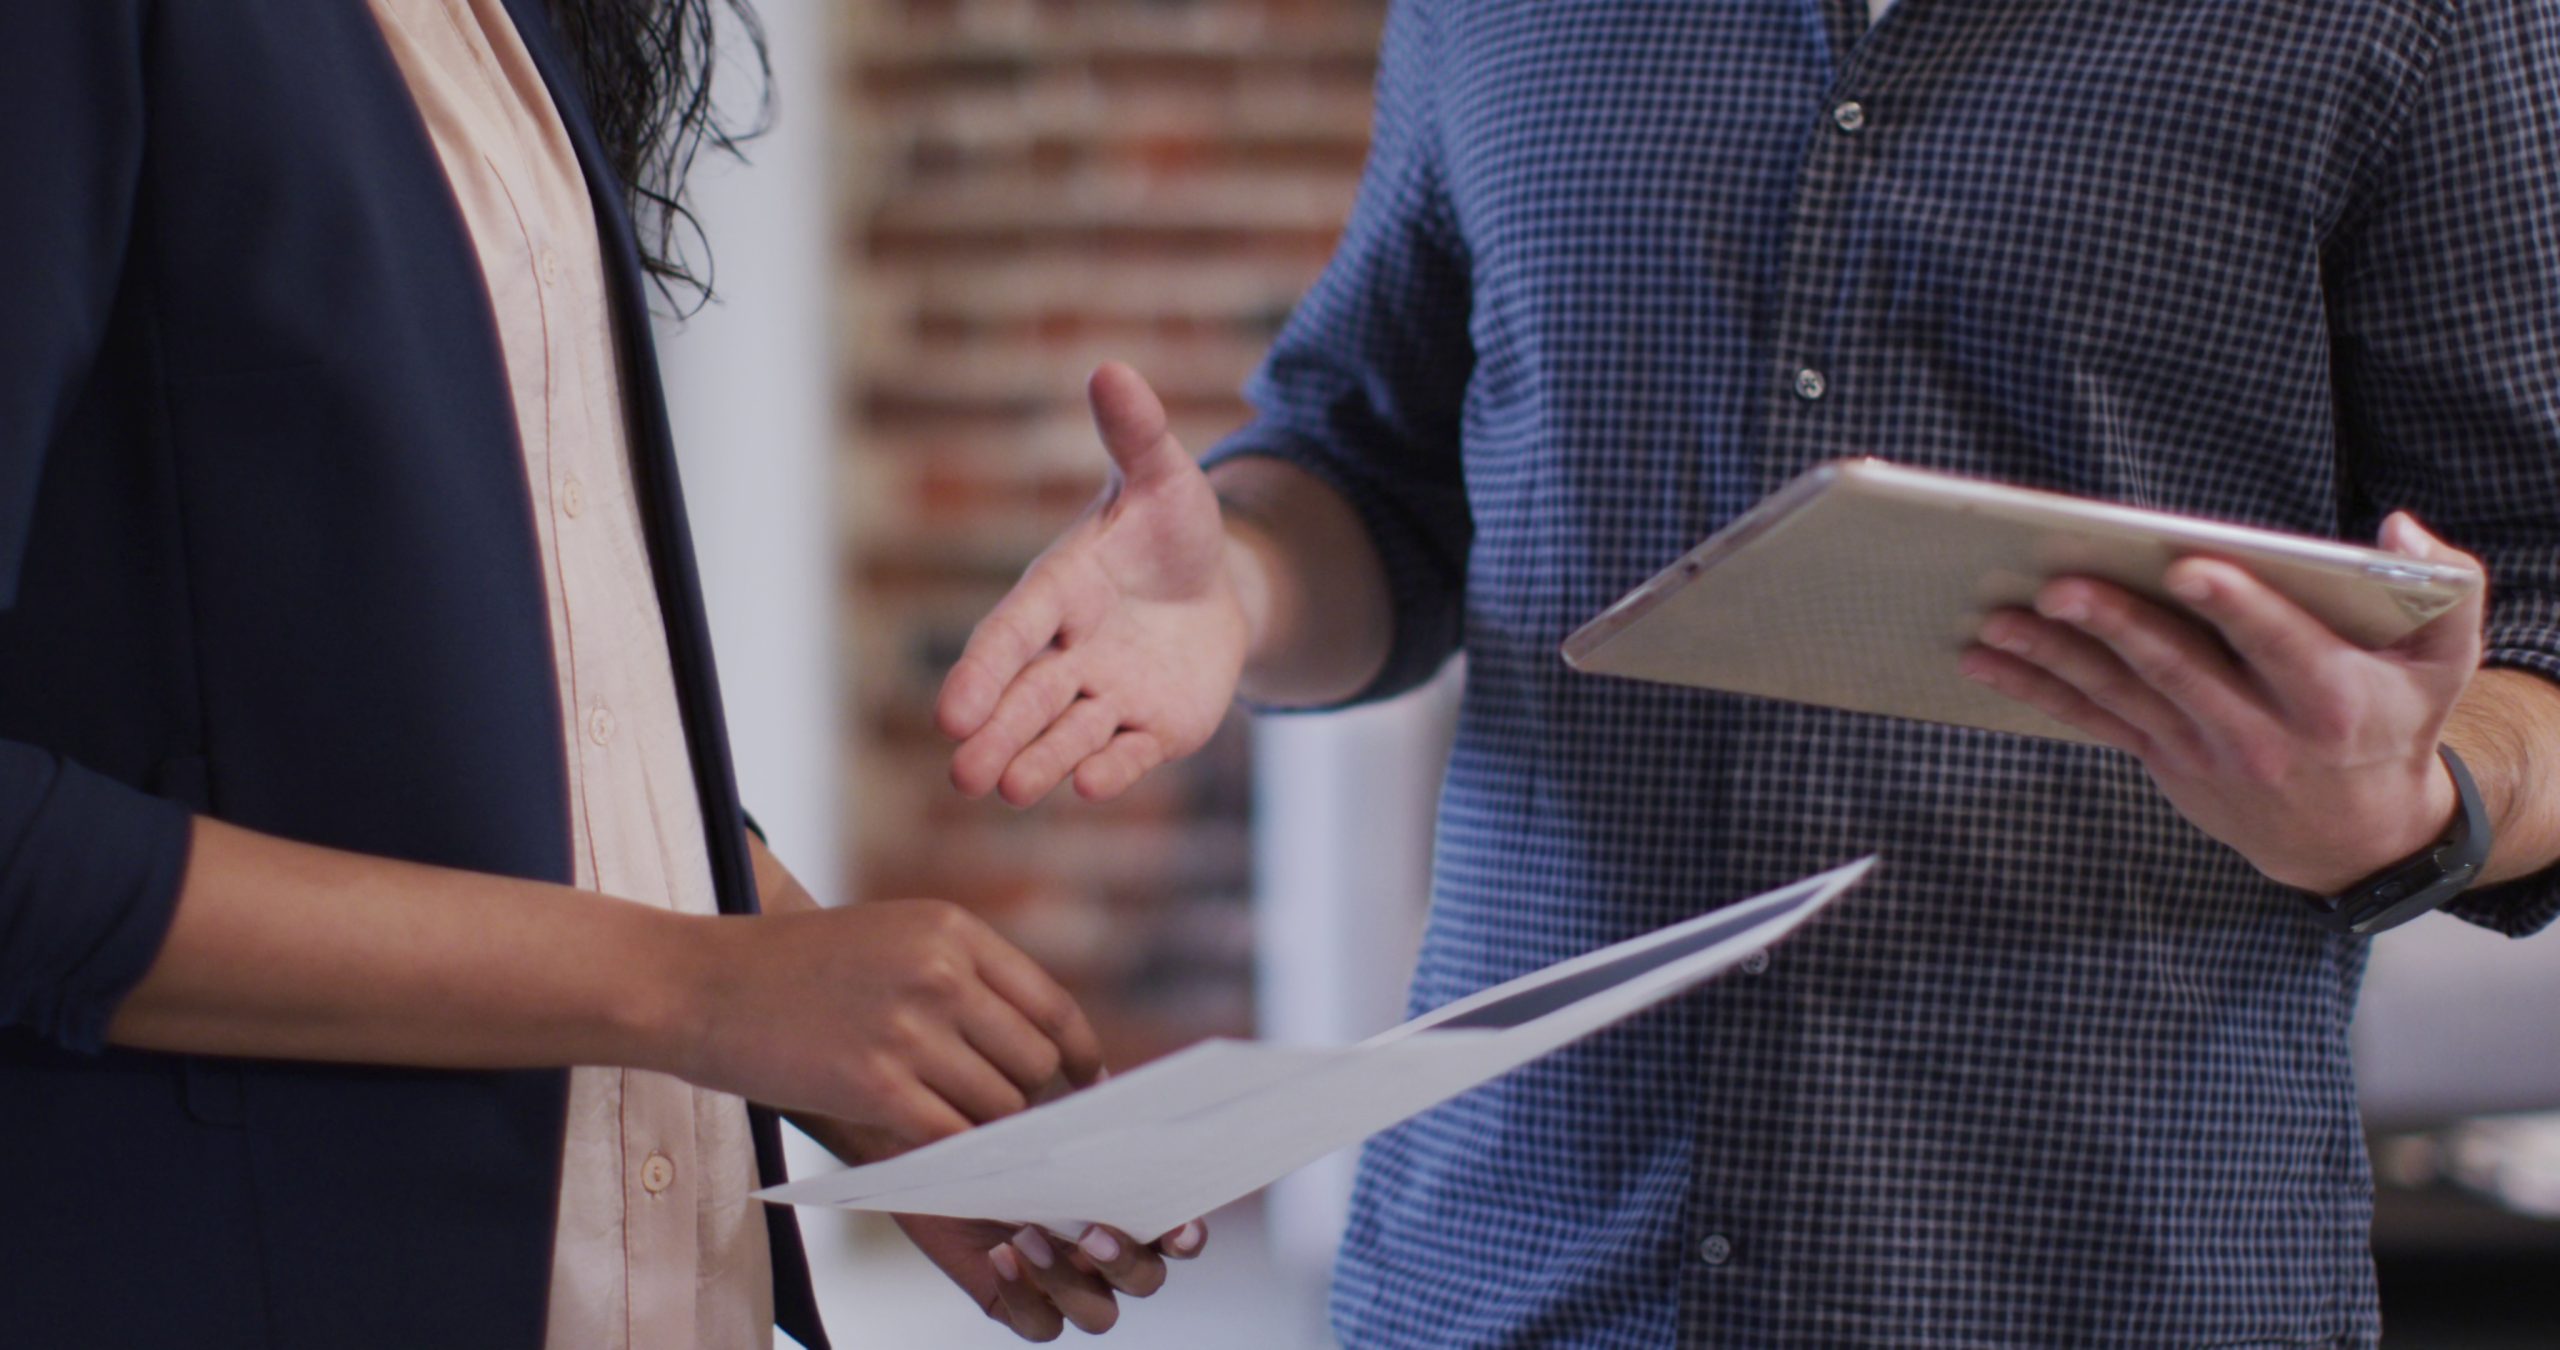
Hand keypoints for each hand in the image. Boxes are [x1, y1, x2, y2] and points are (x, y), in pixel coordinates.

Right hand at [672, 899, 1102, 1149]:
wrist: (701, 985)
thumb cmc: (796, 970)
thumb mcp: (894, 940)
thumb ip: (966, 981)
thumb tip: (1042, 1050)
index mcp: (954, 930)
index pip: (1052, 1007)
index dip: (1078, 1058)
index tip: (1086, 1087)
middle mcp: (942, 973)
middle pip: (1033, 1064)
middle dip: (1028, 1102)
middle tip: (1009, 1125)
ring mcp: (910, 1029)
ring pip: (998, 1106)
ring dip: (986, 1132)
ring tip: (957, 1133)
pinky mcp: (876, 1084)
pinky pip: (951, 1138)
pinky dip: (956, 1157)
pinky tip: (940, 1158)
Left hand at [795, 1115, 1208, 1340]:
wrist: (926, 1142)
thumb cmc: (997, 1123)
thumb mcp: (1044, 1113)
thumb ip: (1087, 1115)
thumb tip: (1108, 1092)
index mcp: (1129, 1208)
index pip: (1179, 1234)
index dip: (1188, 1236)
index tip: (1179, 1225)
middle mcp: (1104, 1253)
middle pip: (1145, 1279)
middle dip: (1125, 1260)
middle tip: (1093, 1229)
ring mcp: (1065, 1284)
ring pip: (1099, 1313)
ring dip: (1073, 1283)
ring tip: (1031, 1236)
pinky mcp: (1018, 1303)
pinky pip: (1041, 1325)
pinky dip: (1026, 1296)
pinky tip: (1002, 1253)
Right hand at [938, 362, 1247, 806]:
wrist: (1219, 584)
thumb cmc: (1172, 527)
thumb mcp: (1164, 476)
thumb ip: (1136, 433)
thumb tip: (1112, 369)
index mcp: (1057, 592)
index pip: (1011, 635)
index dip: (981, 672)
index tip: (950, 711)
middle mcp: (1070, 652)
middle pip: (1025, 699)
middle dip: (997, 733)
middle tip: (965, 773)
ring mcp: (1108, 695)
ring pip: (1065, 734)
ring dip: (1038, 760)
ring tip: (1009, 789)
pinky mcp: (1150, 728)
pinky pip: (1125, 753)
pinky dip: (1108, 770)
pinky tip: (1087, 786)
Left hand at [1958, 511, 2484, 893]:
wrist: (2358, 837)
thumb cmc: (2396, 719)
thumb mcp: (2447, 659)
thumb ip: (2448, 585)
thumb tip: (2398, 527)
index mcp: (2331, 696)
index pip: (2280, 643)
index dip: (2236, 606)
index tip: (2188, 567)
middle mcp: (2260, 730)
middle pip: (2179, 669)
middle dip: (2117, 626)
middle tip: (2059, 586)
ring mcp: (2203, 750)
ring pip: (2119, 695)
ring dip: (2051, 658)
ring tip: (1996, 621)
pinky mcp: (2162, 760)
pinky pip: (2092, 720)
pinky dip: (2036, 690)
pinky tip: (1983, 661)